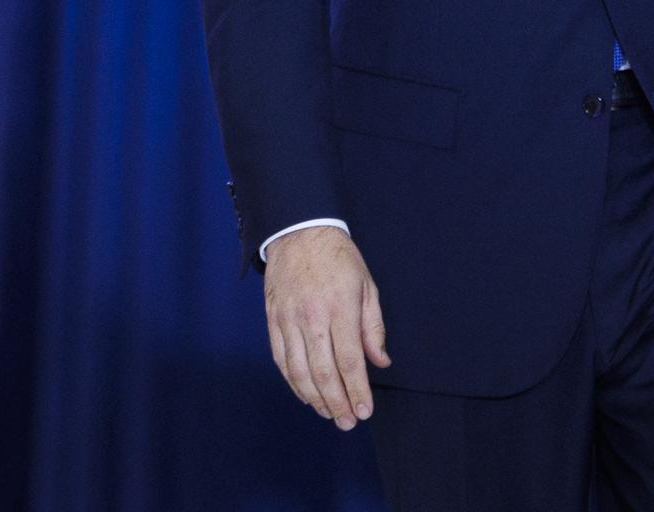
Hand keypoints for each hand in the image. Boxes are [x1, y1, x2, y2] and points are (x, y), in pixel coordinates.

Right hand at [263, 225, 389, 429]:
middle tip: (348, 422)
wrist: (298, 231)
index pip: (350, 360)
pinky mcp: (273, 321)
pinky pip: (281, 360)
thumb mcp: (367, 285)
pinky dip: (293, 382)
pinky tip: (306, 394)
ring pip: (300, 371)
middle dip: (337, 403)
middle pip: (324, 372)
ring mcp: (289, 320)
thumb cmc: (339, 259)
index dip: (357, 390)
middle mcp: (313, 317)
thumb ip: (373, 327)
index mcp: (340, 307)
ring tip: (329, 414)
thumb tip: (381, 362)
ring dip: (315, 399)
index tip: (365, 411)